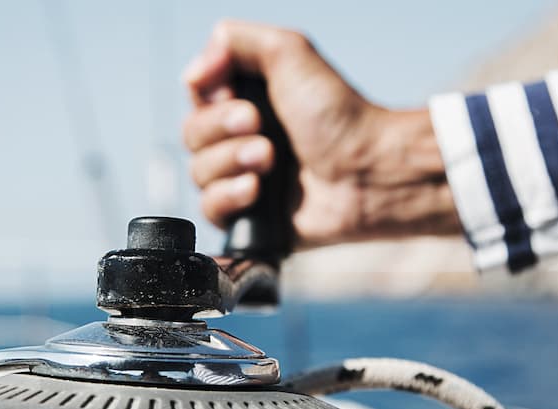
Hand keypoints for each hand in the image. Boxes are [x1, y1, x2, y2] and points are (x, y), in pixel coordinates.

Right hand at [182, 20, 459, 246]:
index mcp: (246, 100)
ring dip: (230, 162)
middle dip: (222, 130)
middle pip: (190, 135)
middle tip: (262, 128)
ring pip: (197, 173)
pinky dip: (228, 198)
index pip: (196, 95)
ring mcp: (244, 179)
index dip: (211, 97)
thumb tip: (195, 71)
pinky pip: (209, 211)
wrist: (366, 171)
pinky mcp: (249, 220)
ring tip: (270, 161)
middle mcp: (241, 139)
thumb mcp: (288, 51)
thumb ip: (234, 40)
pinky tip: (256, 192)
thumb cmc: (338, 113)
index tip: (243, 99)